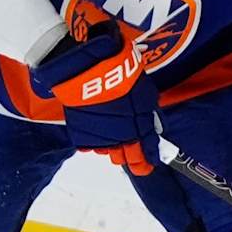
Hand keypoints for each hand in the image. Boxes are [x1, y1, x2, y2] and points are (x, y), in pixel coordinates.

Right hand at [28, 19, 160, 174]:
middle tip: (133, 156)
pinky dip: (93, 140)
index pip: (147, 152)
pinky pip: (89, 145)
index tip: (150, 163)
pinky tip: (97, 132)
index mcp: (139, 128)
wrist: (89, 68)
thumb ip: (146, 113)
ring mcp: (100, 138)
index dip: (149, 159)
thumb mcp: (144, 92)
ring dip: (112, 146)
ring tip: (113, 135)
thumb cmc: (119, 74)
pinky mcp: (81, 134)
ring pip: (108, 152)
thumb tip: (149, 123)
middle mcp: (121, 138)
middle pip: (127, 158)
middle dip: (131, 157)